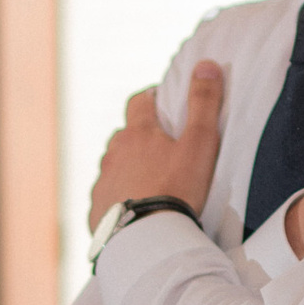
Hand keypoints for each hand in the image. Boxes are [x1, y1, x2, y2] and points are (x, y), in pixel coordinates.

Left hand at [88, 63, 223, 229]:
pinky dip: (119, 199)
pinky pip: (106, 199)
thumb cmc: (177, 189)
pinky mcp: (97, 212)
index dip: (152, 98)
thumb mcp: (199, 143)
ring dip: (128, 169)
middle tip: (161, 149)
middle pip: (124, 136)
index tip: (163, 102)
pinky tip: (134, 211)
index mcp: (137, 133)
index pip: (140, 101)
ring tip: (149, 183)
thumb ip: (204, 103)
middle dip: (139, 137)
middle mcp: (113, 154)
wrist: (147, 240)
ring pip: (114, 167)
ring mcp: (102, 183)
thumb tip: (207, 64)